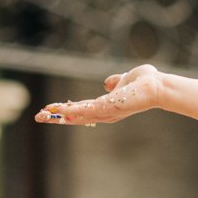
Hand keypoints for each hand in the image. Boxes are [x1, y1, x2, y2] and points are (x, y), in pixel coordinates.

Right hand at [34, 65, 166, 126]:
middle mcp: (105, 113)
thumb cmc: (146, 83)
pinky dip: (71, 110)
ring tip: (42, 114)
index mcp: (107, 107)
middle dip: (57, 117)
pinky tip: (57, 109)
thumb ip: (115, 82)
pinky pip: (86, 110)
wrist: (159, 86)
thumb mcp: (124, 80)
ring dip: (59, 115)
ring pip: (78, 115)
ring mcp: (107, 112)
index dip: (66, 110)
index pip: (82, 110)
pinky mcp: (109, 108)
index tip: (51, 109)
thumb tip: (108, 82)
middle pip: (76, 117)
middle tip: (39, 116)